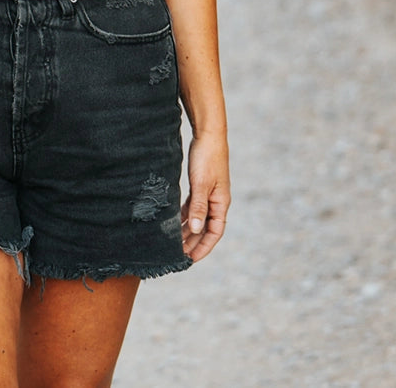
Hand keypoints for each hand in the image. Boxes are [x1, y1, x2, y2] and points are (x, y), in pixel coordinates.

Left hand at [181, 131, 229, 261]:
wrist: (208, 135)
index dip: (203, 247)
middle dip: (193, 241)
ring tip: (174, 241)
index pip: (214, 232)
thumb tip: (195, 229)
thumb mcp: (201, 184)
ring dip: (187, 229)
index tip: (191, 259)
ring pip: (198, 217)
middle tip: (178, 254)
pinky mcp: (201, 185)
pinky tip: (174, 220)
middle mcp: (216, 201)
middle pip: (205, 227)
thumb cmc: (207, 158)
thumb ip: (198, 207)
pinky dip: (184, 214)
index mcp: (221, 203)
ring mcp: (209, 193)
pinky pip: (193, 206)